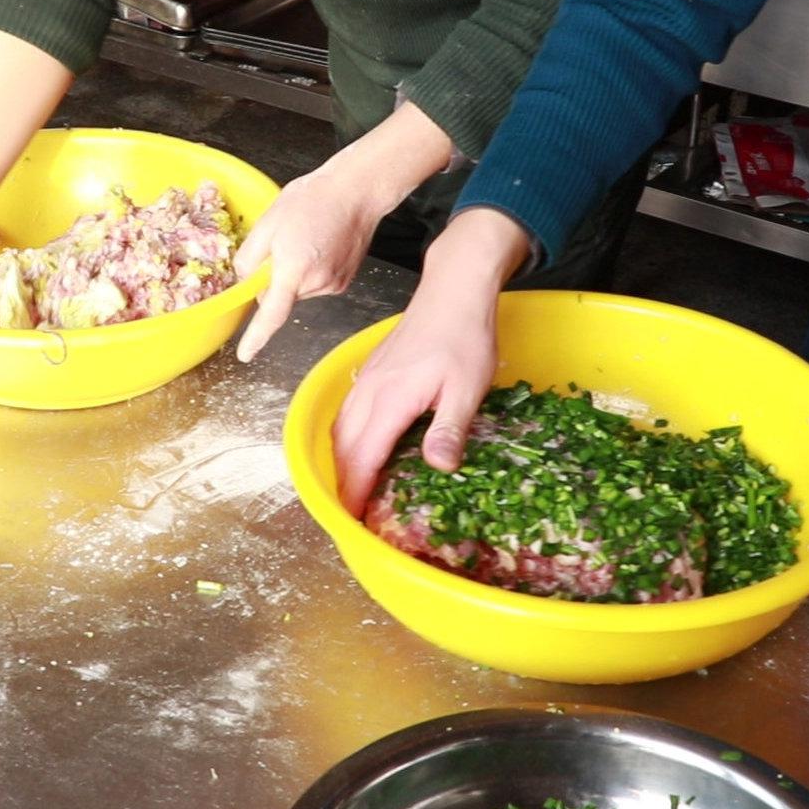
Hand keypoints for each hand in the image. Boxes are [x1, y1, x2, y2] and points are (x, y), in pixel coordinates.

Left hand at [233, 102, 456, 361]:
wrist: (356, 191)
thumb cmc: (312, 200)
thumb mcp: (268, 222)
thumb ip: (250, 257)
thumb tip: (244, 280)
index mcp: (293, 269)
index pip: (271, 314)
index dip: (256, 337)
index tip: (245, 354)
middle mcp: (315, 283)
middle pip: (280, 297)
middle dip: (273, 278)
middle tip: (282, 244)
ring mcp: (333, 285)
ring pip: (297, 290)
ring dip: (293, 273)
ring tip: (305, 240)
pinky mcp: (343, 282)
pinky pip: (314, 284)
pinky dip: (310, 271)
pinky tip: (319, 246)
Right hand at [328, 208, 529, 514]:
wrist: (455, 288)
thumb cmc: (465, 336)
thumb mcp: (467, 387)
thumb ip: (449, 427)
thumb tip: (439, 467)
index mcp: (390, 399)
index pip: (362, 457)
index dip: (356, 492)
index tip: (356, 520)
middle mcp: (369, 390)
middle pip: (343, 447)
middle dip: (344, 483)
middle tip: (355, 514)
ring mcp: (367, 378)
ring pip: (340, 428)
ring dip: (343, 461)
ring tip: (355, 488)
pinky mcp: (372, 369)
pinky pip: (347, 412)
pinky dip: (347, 438)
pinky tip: (362, 446)